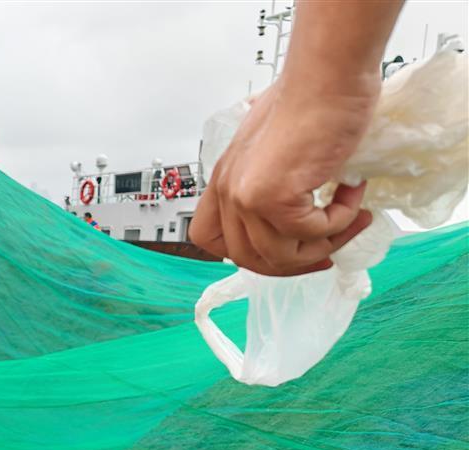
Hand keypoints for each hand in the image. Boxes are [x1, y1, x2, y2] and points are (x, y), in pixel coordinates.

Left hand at [191, 77, 376, 275]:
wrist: (328, 76)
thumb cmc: (310, 99)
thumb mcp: (275, 148)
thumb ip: (272, 179)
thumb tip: (296, 211)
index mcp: (224, 180)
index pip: (210, 240)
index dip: (245, 254)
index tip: (281, 252)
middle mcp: (229, 191)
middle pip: (248, 258)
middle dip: (295, 261)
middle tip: (331, 246)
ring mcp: (247, 197)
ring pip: (281, 256)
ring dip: (325, 242)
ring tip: (351, 215)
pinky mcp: (274, 198)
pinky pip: (312, 234)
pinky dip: (340, 219)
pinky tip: (351, 191)